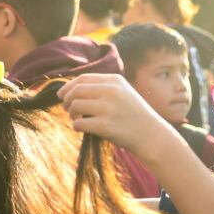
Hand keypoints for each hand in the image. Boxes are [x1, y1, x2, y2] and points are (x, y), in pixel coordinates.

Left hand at [58, 73, 176, 159]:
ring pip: (75, 106)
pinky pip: (79, 123)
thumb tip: (72, 89)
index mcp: (115, 81)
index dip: (68, 86)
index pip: (83, 78)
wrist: (151, 135)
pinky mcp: (105, 126)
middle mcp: (111, 92)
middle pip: (76, 91)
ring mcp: (108, 109)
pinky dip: (77, 126)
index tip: (62, 95)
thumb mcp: (123, 93)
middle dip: (67, 100)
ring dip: (71, 113)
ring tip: (76, 118)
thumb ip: (102, 88)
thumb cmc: (134, 115)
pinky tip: (82, 128)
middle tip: (67, 109)